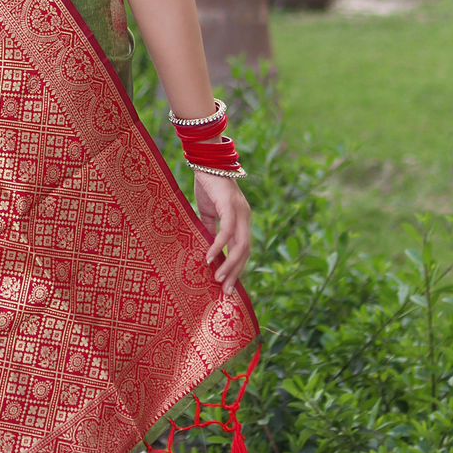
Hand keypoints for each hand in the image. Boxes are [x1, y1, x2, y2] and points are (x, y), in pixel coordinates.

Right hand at [194, 171, 250, 295]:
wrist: (206, 161)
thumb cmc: (208, 186)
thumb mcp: (208, 212)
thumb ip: (210, 229)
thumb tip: (207, 248)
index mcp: (242, 220)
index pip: (244, 250)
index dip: (237, 269)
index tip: (229, 286)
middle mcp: (246, 218)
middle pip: (246, 252)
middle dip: (236, 273)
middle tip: (226, 291)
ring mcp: (240, 212)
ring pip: (240, 245)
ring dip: (230, 264)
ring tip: (218, 279)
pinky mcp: (229, 206)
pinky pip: (227, 231)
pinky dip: (219, 246)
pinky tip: (209, 257)